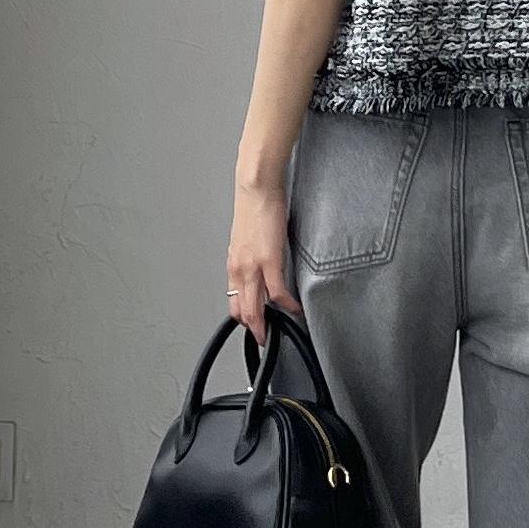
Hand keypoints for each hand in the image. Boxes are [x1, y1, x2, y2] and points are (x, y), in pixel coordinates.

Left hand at [227, 178, 302, 346]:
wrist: (256, 187)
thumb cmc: (254, 207)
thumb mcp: (248, 239)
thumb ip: (252, 257)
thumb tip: (261, 269)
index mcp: (234, 264)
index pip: (234, 301)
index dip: (244, 319)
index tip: (254, 327)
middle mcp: (238, 269)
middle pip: (242, 310)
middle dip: (254, 329)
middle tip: (265, 340)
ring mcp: (252, 266)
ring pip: (255, 307)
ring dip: (266, 324)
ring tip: (278, 332)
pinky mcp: (269, 260)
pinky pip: (277, 292)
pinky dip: (287, 305)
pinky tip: (294, 309)